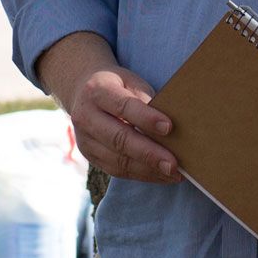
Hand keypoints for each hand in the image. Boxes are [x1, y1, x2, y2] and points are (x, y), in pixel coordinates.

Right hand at [65, 67, 180, 184]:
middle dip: (148, 153)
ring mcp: (85, 139)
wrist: (83, 94)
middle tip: (173, 164)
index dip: (146, 118)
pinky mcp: (90, 156)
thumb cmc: (118, 86)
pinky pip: (117, 170)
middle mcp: (86, 116)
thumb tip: (170, 128)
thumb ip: (146, 101)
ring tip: (173, 174)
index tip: (169, 127)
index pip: (123, 106)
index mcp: (97, 91)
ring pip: (118, 160)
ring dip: (148, 170)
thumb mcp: (131, 82)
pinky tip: (160, 175)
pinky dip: (141, 174)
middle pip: (119, 138)